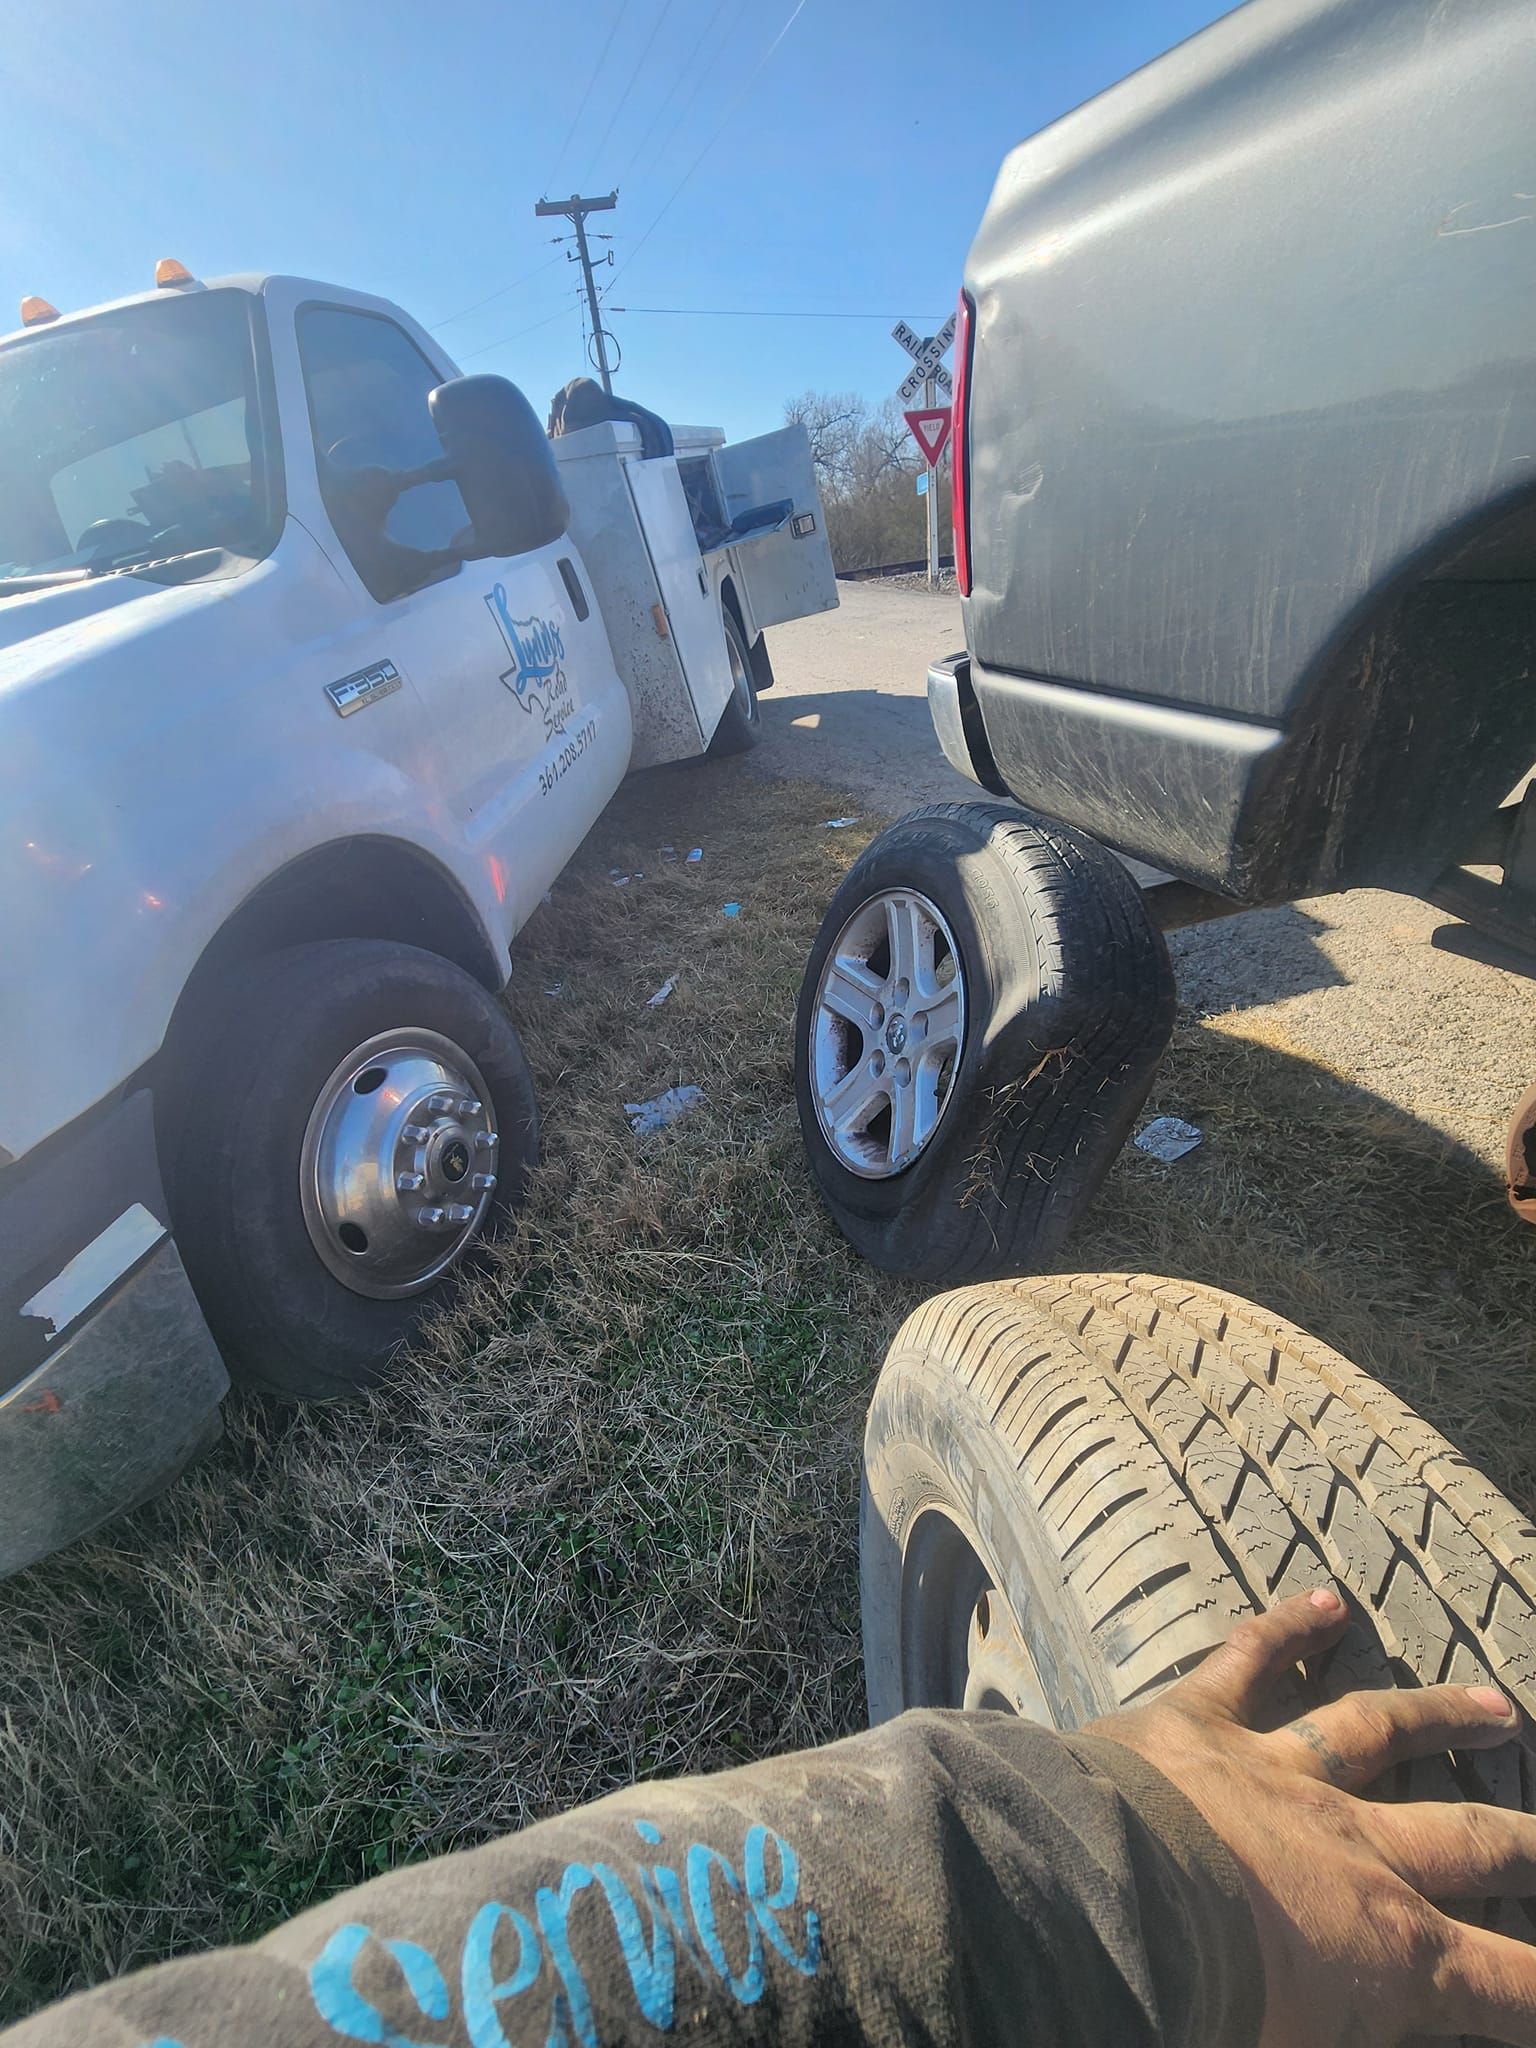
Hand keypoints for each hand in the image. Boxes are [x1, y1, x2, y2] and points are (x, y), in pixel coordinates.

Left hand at [1088, 1588, 1534, 2046]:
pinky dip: (1286, 1627)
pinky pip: (1248, 1662)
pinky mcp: (1198, 1722)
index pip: (1511, 1983)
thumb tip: (1357, 2021)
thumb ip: (1346, 2032)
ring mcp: (1279, 1772)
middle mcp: (1354, 1849)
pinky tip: (1324, 1598)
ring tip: (1495, 1702)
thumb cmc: (1200, 2010)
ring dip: (1440, 1714)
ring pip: (1376, 1730)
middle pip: (1471, 1839)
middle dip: (1530, 1843)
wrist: (1105, 1912)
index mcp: (1390, 1953)